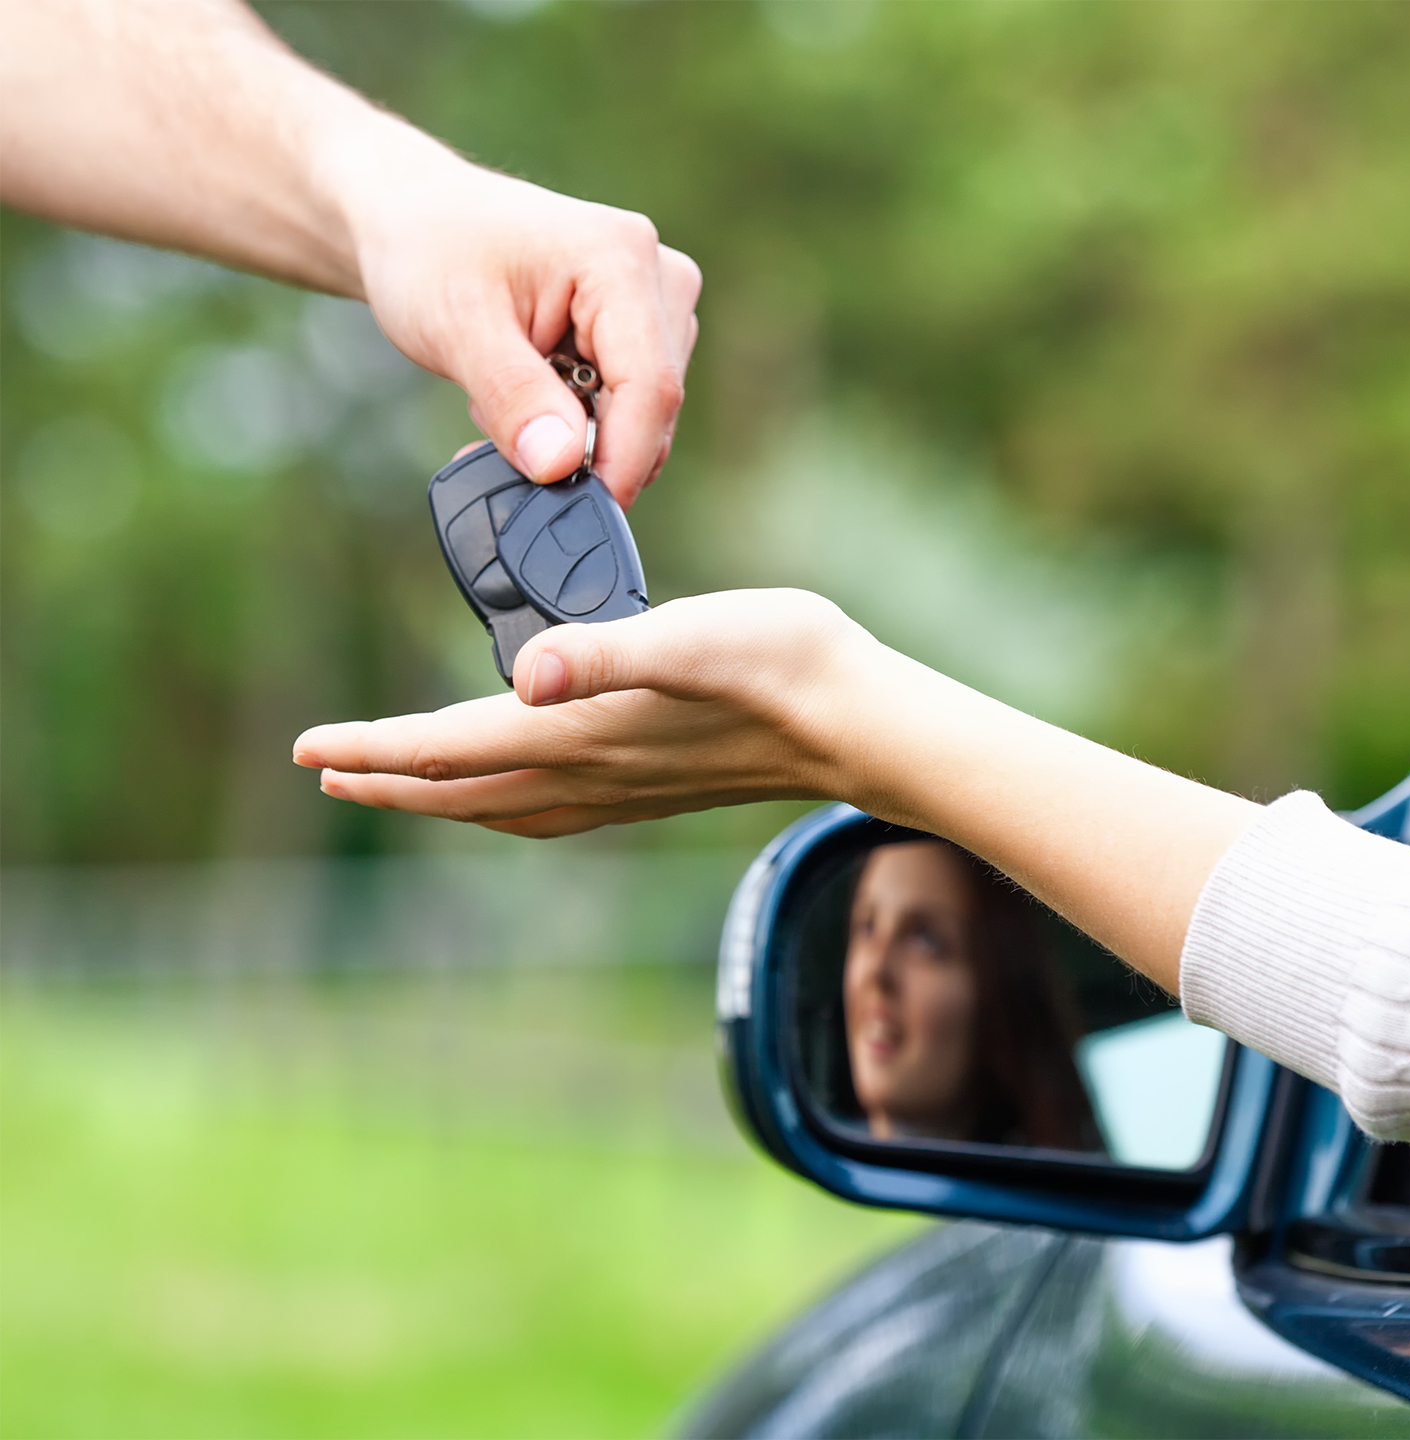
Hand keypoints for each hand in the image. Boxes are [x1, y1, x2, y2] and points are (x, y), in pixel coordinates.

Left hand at [292, 591, 875, 835]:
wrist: (856, 722)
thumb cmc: (783, 665)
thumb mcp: (693, 637)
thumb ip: (606, 653)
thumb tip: (527, 675)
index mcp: (581, 731)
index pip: (449, 748)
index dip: (373, 748)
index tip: (310, 748)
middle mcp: (589, 771)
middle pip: (459, 791)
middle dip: (387, 783)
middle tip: (325, 772)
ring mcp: (619, 788)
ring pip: (499, 808)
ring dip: (437, 799)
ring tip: (395, 787)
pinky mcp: (648, 786)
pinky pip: (545, 811)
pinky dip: (499, 806)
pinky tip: (509, 792)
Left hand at [329, 138, 701, 508]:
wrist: (416, 221)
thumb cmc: (430, 253)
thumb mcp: (457, 326)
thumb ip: (515, 398)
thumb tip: (561, 466)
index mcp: (620, 259)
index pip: (650, 389)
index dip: (619, 464)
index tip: (574, 511)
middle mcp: (659, 276)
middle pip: (654, 409)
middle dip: (588, 449)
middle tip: (503, 433)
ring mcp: (658, 303)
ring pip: (643, 416)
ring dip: (578, 436)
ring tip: (507, 400)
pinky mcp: (645, 329)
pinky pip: (629, 406)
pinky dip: (579, 424)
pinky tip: (529, 401)